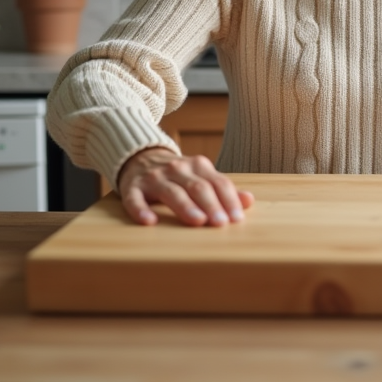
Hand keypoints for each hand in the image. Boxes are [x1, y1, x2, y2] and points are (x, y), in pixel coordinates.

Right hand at [117, 146, 254, 226]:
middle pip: (197, 187)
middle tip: (220, 224)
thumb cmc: (178, 175)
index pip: (218, 183)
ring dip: (185, 206)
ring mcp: (154, 177)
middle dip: (211, 205)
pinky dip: (141, 209)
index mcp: (198, 166)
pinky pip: (135, 198)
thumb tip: (249, 200)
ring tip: (197, 221)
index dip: (228, 200)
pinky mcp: (132, 187)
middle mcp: (177, 169)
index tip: (236, 219)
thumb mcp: (202, 176)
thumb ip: (223, 189)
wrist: (140, 157)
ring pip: (171, 192)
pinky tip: (148, 221)